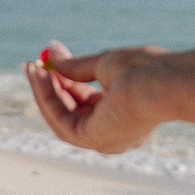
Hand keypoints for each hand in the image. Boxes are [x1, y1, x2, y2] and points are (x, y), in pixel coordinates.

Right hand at [24, 40, 173, 154]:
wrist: (161, 82)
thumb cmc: (144, 71)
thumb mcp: (105, 64)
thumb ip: (77, 66)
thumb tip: (52, 54)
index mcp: (123, 115)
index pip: (86, 103)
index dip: (65, 84)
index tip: (49, 64)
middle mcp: (112, 133)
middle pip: (70, 113)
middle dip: (50, 89)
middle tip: (33, 65)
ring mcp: (102, 140)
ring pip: (61, 117)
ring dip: (44, 93)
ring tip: (33, 67)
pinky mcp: (91, 140)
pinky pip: (60, 119)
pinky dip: (48, 98)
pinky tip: (42, 76)